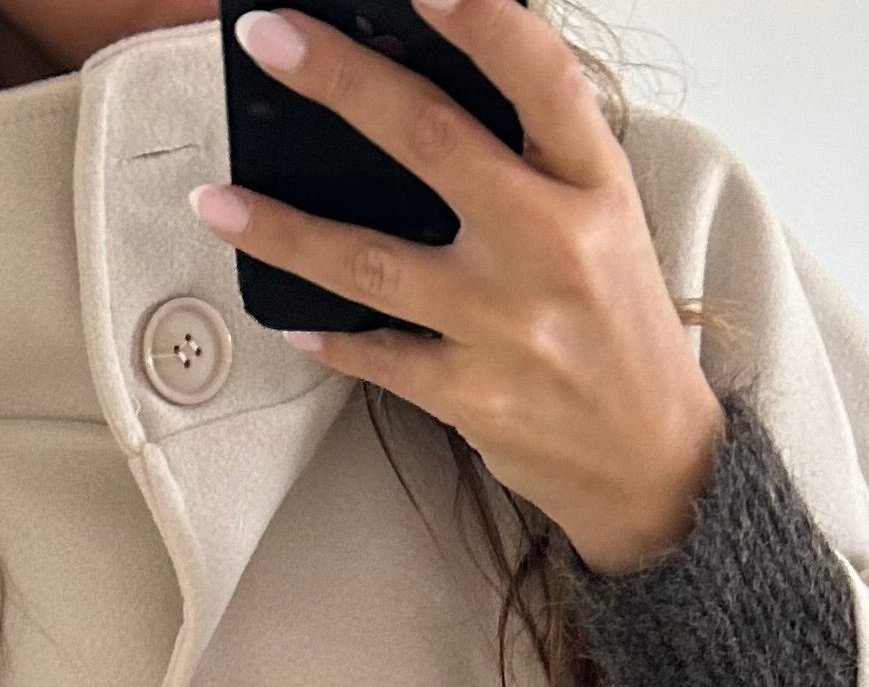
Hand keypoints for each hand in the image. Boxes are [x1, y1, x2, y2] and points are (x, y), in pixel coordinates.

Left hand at [192, 0, 725, 575]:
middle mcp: (552, 246)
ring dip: (283, 229)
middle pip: (430, 142)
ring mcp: (507, 325)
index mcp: (594, 184)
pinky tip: (286, 317)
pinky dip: (328, 336)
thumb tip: (425, 86)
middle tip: (267, 38)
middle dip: (339, 82)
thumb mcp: (605, 217)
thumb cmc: (618, 324)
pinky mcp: (472, 396)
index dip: (479, 21)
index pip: (540, 78)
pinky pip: (377, 355)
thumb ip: (536, 155)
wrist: (651, 460)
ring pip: (372, 261)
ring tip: (217, 202)